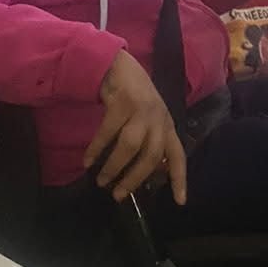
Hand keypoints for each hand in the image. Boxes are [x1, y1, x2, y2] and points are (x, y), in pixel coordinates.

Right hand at [84, 52, 187, 205]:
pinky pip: (108, 132)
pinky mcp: (122, 102)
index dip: (180, 179)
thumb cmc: (133, 96)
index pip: (178, 156)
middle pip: (151, 156)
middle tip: (119, 195)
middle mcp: (158, 119)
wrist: (117, 64)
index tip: (179, 202)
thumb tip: (145, 175)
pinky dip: (97, 149)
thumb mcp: (148, 119)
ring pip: (130, 146)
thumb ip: (150, 141)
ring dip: (115, 167)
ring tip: (101, 180)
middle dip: (134, 179)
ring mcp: (141, 109)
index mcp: (167, 126)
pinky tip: (88, 161)